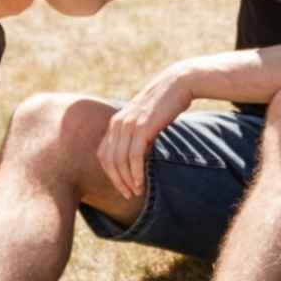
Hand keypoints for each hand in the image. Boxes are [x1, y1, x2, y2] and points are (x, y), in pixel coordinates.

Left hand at [98, 61, 197, 197]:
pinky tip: (140, 183)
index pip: (104, 155)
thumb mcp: (144, 121)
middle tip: (128, 195)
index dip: (110, 174)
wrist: (177, 84)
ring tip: (136, 192)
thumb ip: (136, 137)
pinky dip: (135, 172)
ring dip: (127, 180)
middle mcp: (117, 124)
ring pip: (120, 161)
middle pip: (110, 161)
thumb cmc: (164, 105)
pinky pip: (134, 156)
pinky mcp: (142, 127)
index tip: (122, 186)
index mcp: (115, 123)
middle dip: (118, 181)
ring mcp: (129, 125)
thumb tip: (136, 160)